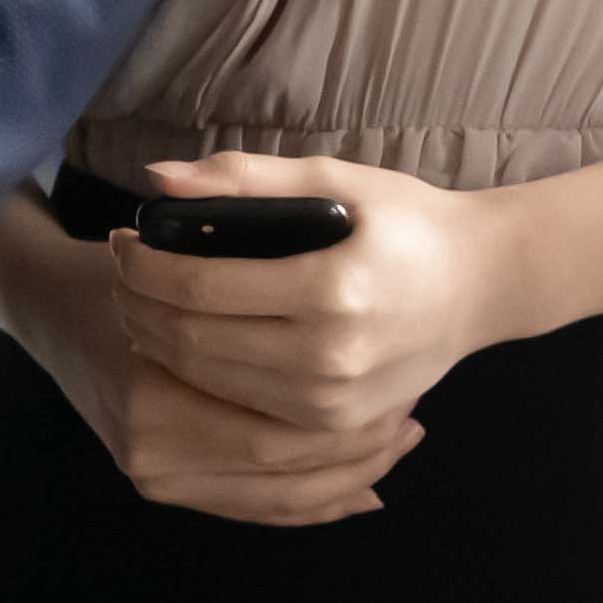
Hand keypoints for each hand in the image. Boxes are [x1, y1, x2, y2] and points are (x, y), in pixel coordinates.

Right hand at [0, 209, 426, 527]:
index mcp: (155, 387)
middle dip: (359, 446)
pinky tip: (367, 484)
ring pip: (279, 493)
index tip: (399, 368)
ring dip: (348, 475)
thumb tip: (274, 183)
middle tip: (412, 412)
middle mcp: (149, 441)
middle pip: (286, 459)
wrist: (46, 306)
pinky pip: (257, 509)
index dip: (346, 404)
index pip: (279, 413)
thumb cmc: (114, 266)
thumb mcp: (188, 219)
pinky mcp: (162, 483)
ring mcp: (153, 469)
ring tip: (402, 438)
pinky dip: (315, 501)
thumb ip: (230, 186)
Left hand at [105, 152, 533, 454]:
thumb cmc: (408, 222)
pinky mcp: (336, 424)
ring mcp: (333, 401)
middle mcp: (331, 356)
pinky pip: (243, 407)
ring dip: (157, 341)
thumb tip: (157, 179)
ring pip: (208, 380)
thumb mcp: (335, 178)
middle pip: (192, 340)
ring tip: (141, 301)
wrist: (483, 285)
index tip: (121, 240)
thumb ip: (245, 178)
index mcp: (331, 290)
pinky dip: (199, 375)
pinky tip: (182, 340)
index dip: (142, 265)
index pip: (200, 286)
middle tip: (119, 271)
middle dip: (137, 305)